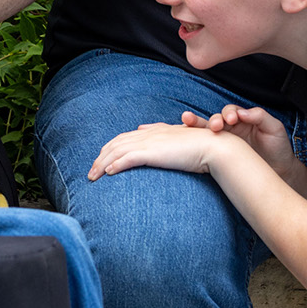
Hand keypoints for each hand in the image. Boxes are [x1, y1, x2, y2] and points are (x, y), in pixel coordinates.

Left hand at [88, 121, 234, 179]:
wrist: (215, 147)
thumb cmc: (202, 147)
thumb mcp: (179, 139)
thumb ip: (162, 135)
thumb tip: (144, 130)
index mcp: (154, 131)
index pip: (124, 138)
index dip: (110, 149)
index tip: (101, 160)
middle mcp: (149, 134)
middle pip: (115, 144)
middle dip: (100, 158)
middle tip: (91, 173)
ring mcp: (150, 142)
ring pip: (117, 151)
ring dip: (102, 164)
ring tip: (93, 177)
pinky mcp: (153, 152)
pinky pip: (128, 158)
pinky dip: (116, 164)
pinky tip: (109, 173)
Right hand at [188, 104, 290, 159]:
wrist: (280, 172)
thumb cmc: (278, 148)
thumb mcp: (274, 128)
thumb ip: (260, 116)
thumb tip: (242, 113)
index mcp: (243, 120)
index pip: (230, 112)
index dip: (229, 113)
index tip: (232, 120)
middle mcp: (231, 129)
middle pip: (215, 119)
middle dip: (213, 120)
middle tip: (215, 126)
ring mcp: (223, 141)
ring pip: (205, 130)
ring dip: (196, 125)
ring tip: (187, 121)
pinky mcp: (218, 155)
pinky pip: (204, 145)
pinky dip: (194, 139)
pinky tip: (185, 135)